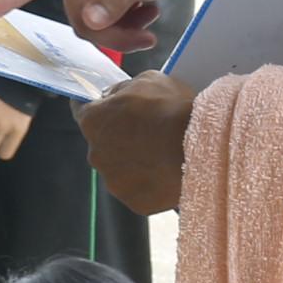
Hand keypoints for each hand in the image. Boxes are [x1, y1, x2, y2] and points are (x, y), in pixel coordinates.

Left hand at [82, 71, 196, 217]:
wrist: (201, 147)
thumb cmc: (172, 108)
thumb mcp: (147, 80)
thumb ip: (122, 90)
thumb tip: (113, 97)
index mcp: (93, 121)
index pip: (82, 110)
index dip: (96, 107)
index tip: (104, 107)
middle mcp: (95, 154)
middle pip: (103, 144)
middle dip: (120, 137)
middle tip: (147, 132)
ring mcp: (114, 181)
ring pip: (120, 169)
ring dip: (134, 162)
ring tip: (161, 154)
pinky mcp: (134, 202)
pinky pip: (138, 189)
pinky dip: (149, 182)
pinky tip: (167, 171)